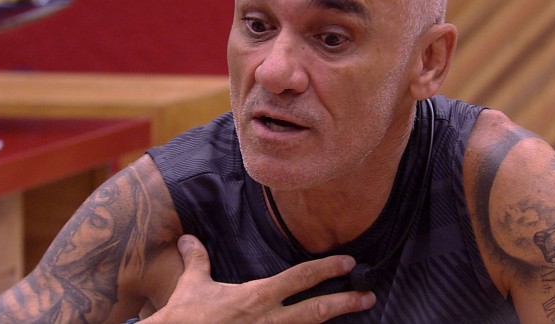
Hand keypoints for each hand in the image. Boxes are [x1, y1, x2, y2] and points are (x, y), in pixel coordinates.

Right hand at [141, 234, 375, 322]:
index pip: (298, 278)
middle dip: (344, 302)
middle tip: (369, 296)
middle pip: (315, 310)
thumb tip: (188, 239)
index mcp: (256, 297)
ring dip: (332, 321)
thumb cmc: (186, 316)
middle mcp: (268, 319)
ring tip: (357, 313)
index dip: (325, 269)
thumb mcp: (192, 285)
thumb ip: (197, 260)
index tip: (347, 262)